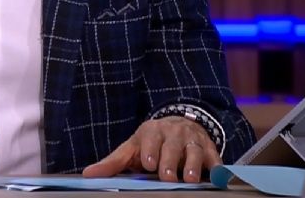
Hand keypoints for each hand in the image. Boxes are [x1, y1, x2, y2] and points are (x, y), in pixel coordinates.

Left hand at [82, 115, 220, 182]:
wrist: (181, 125)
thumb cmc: (152, 143)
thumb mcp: (132, 149)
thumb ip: (112, 163)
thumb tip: (88, 174)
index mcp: (152, 132)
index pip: (151, 139)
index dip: (150, 150)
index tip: (149, 163)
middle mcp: (174, 133)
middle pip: (172, 146)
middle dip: (170, 161)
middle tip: (167, 176)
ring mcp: (193, 140)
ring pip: (193, 151)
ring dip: (193, 164)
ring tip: (190, 179)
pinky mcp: (209, 148)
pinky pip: (214, 157)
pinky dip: (215, 166)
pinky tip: (216, 175)